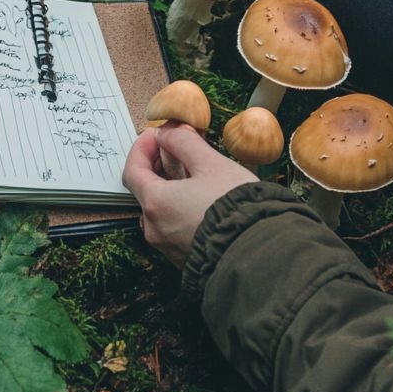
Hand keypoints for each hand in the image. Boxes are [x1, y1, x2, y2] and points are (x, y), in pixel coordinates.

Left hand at [122, 123, 257, 267]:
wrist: (260, 249)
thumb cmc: (236, 206)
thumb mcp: (211, 163)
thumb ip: (184, 142)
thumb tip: (168, 132)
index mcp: (156, 204)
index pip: (132, 170)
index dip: (142, 148)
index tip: (155, 135)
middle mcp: (155, 229)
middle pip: (145, 190)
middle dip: (157, 165)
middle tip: (175, 148)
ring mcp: (168, 247)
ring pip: (160, 210)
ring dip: (169, 188)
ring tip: (192, 172)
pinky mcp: (184, 258)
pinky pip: (174, 227)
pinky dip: (179, 208)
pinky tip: (200, 198)